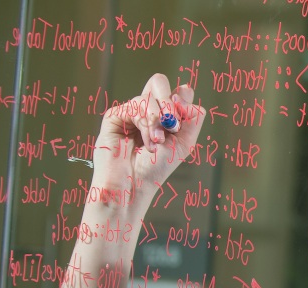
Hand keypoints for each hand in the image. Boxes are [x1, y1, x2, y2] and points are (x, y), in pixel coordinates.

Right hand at [90, 73, 204, 211]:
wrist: (133, 184)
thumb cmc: (157, 168)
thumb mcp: (184, 142)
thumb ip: (192, 117)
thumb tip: (185, 90)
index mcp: (166, 116)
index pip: (177, 92)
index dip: (183, 99)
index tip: (182, 120)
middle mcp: (147, 110)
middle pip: (159, 82)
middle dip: (169, 100)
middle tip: (171, 123)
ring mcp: (131, 111)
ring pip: (149, 95)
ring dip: (158, 120)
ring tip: (156, 142)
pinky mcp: (116, 115)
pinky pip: (135, 105)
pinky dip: (146, 124)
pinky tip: (147, 142)